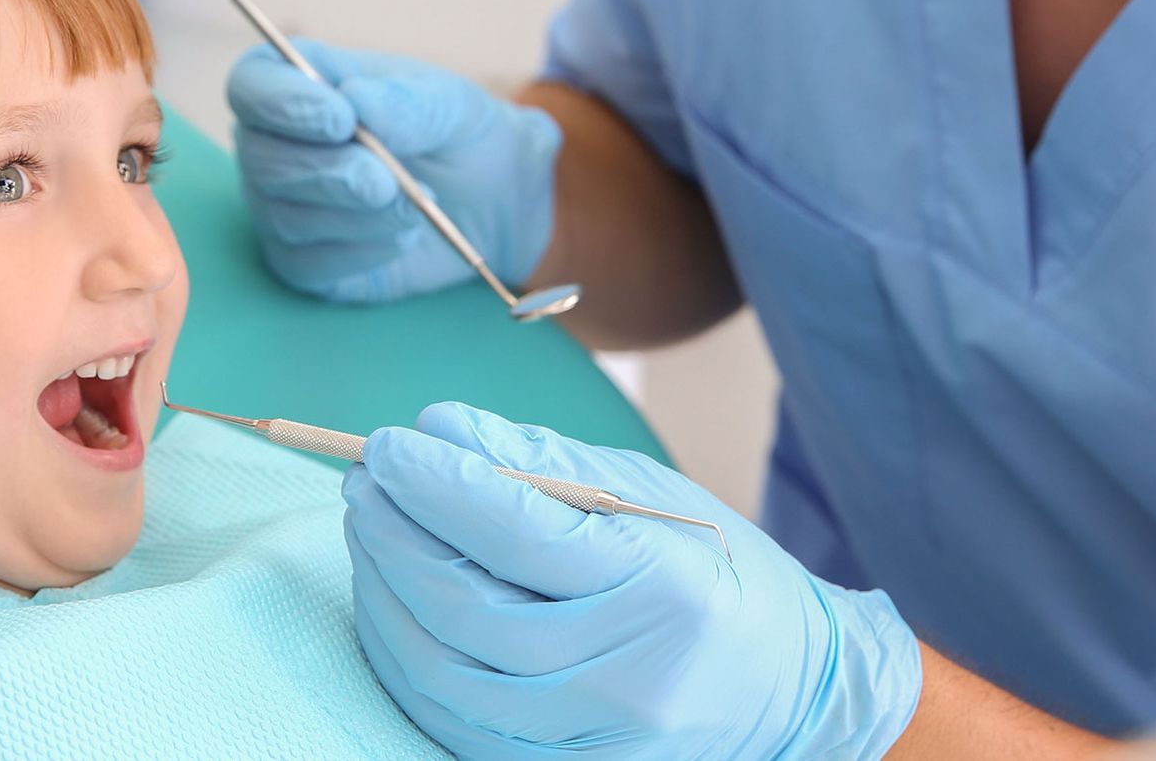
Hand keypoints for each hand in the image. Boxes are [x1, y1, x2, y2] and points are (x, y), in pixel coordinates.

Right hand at [227, 41, 559, 303]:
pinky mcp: (301, 259)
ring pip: (284, 215)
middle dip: (326, 172)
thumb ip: (408, 101)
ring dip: (357, 216)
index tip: (339, 120)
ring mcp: (281, 203)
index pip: (252, 84)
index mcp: (301, 83)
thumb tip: (359, 102)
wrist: (487, 196)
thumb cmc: (453, 132)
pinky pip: (306, 263)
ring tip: (416, 206)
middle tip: (385, 181)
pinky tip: (402, 236)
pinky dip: (361, 251)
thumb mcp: (449, 104)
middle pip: (259, 158)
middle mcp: (276, 142)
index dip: (282, 103)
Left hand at [342, 404, 922, 759]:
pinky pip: (452, 720)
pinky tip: (390, 603)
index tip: (391, 444)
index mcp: (661, 587)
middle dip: (398, 534)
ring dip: (385, 594)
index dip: (440, 486)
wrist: (791, 689)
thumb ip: (543, 463)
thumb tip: (443, 427)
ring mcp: (593, 739)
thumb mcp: (650, 496)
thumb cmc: (719, 573)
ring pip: (445, 672)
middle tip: (364, 478)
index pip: (520, 533)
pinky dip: (404, 659)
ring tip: (370, 530)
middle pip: (468, 607)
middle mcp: (626, 674)